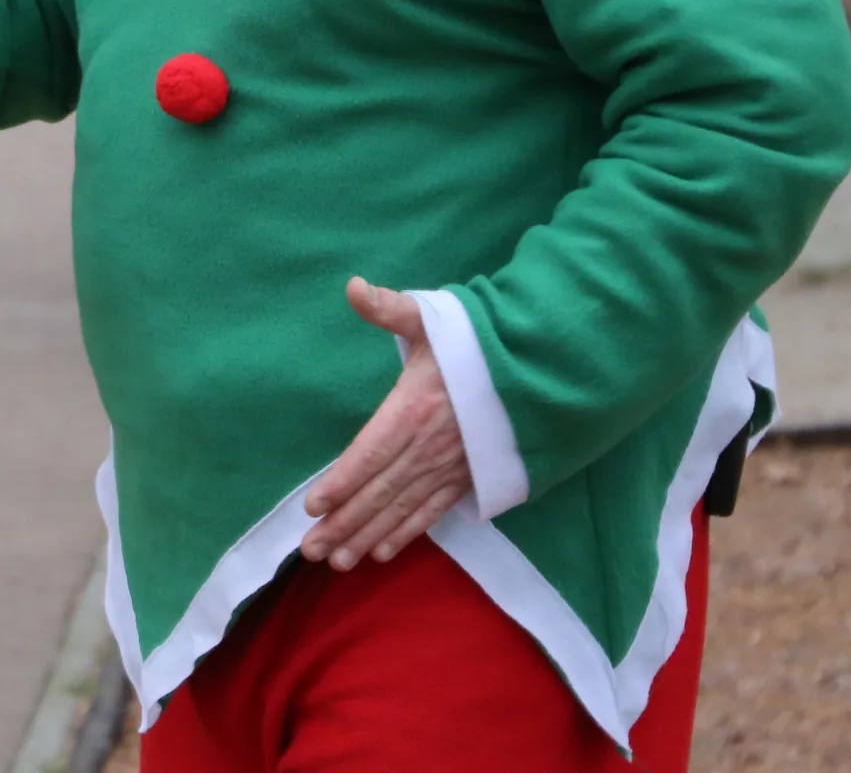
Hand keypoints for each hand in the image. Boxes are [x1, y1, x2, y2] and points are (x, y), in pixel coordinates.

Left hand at [299, 278, 473, 568]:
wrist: (540, 368)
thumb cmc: (478, 343)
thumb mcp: (433, 320)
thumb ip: (390, 307)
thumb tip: (354, 286)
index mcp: (414, 409)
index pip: (369, 453)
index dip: (341, 482)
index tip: (312, 507)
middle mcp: (430, 446)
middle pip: (380, 491)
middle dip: (344, 523)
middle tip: (310, 552)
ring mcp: (450, 467)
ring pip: (403, 508)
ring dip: (369, 537)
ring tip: (337, 563)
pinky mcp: (468, 477)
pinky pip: (433, 512)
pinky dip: (408, 533)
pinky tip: (384, 552)